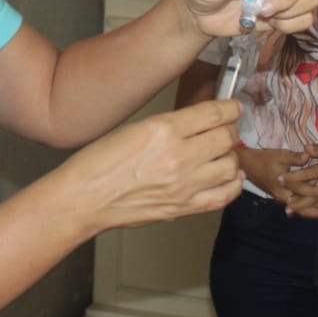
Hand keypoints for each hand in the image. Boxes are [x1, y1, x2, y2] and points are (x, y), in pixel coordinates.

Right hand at [66, 99, 244, 230]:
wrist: (83, 199)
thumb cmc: (98, 164)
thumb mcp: (135, 128)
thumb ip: (171, 125)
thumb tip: (201, 123)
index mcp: (162, 130)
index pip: (213, 114)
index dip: (230, 108)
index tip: (234, 108)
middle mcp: (177, 157)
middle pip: (226, 138)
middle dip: (230, 131)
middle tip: (226, 130)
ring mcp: (182, 186)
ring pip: (230, 166)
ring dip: (231, 156)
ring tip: (223, 153)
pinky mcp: (182, 208)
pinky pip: (223, 196)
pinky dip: (233, 184)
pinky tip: (230, 176)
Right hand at [236, 146, 317, 212]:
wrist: (249, 166)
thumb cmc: (265, 158)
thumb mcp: (280, 155)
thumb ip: (295, 157)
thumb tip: (308, 156)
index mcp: (283, 185)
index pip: (301, 190)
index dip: (314, 191)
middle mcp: (282, 196)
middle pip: (302, 208)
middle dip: (317, 211)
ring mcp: (282, 199)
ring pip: (299, 210)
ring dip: (314, 212)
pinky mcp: (282, 198)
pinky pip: (296, 207)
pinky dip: (307, 208)